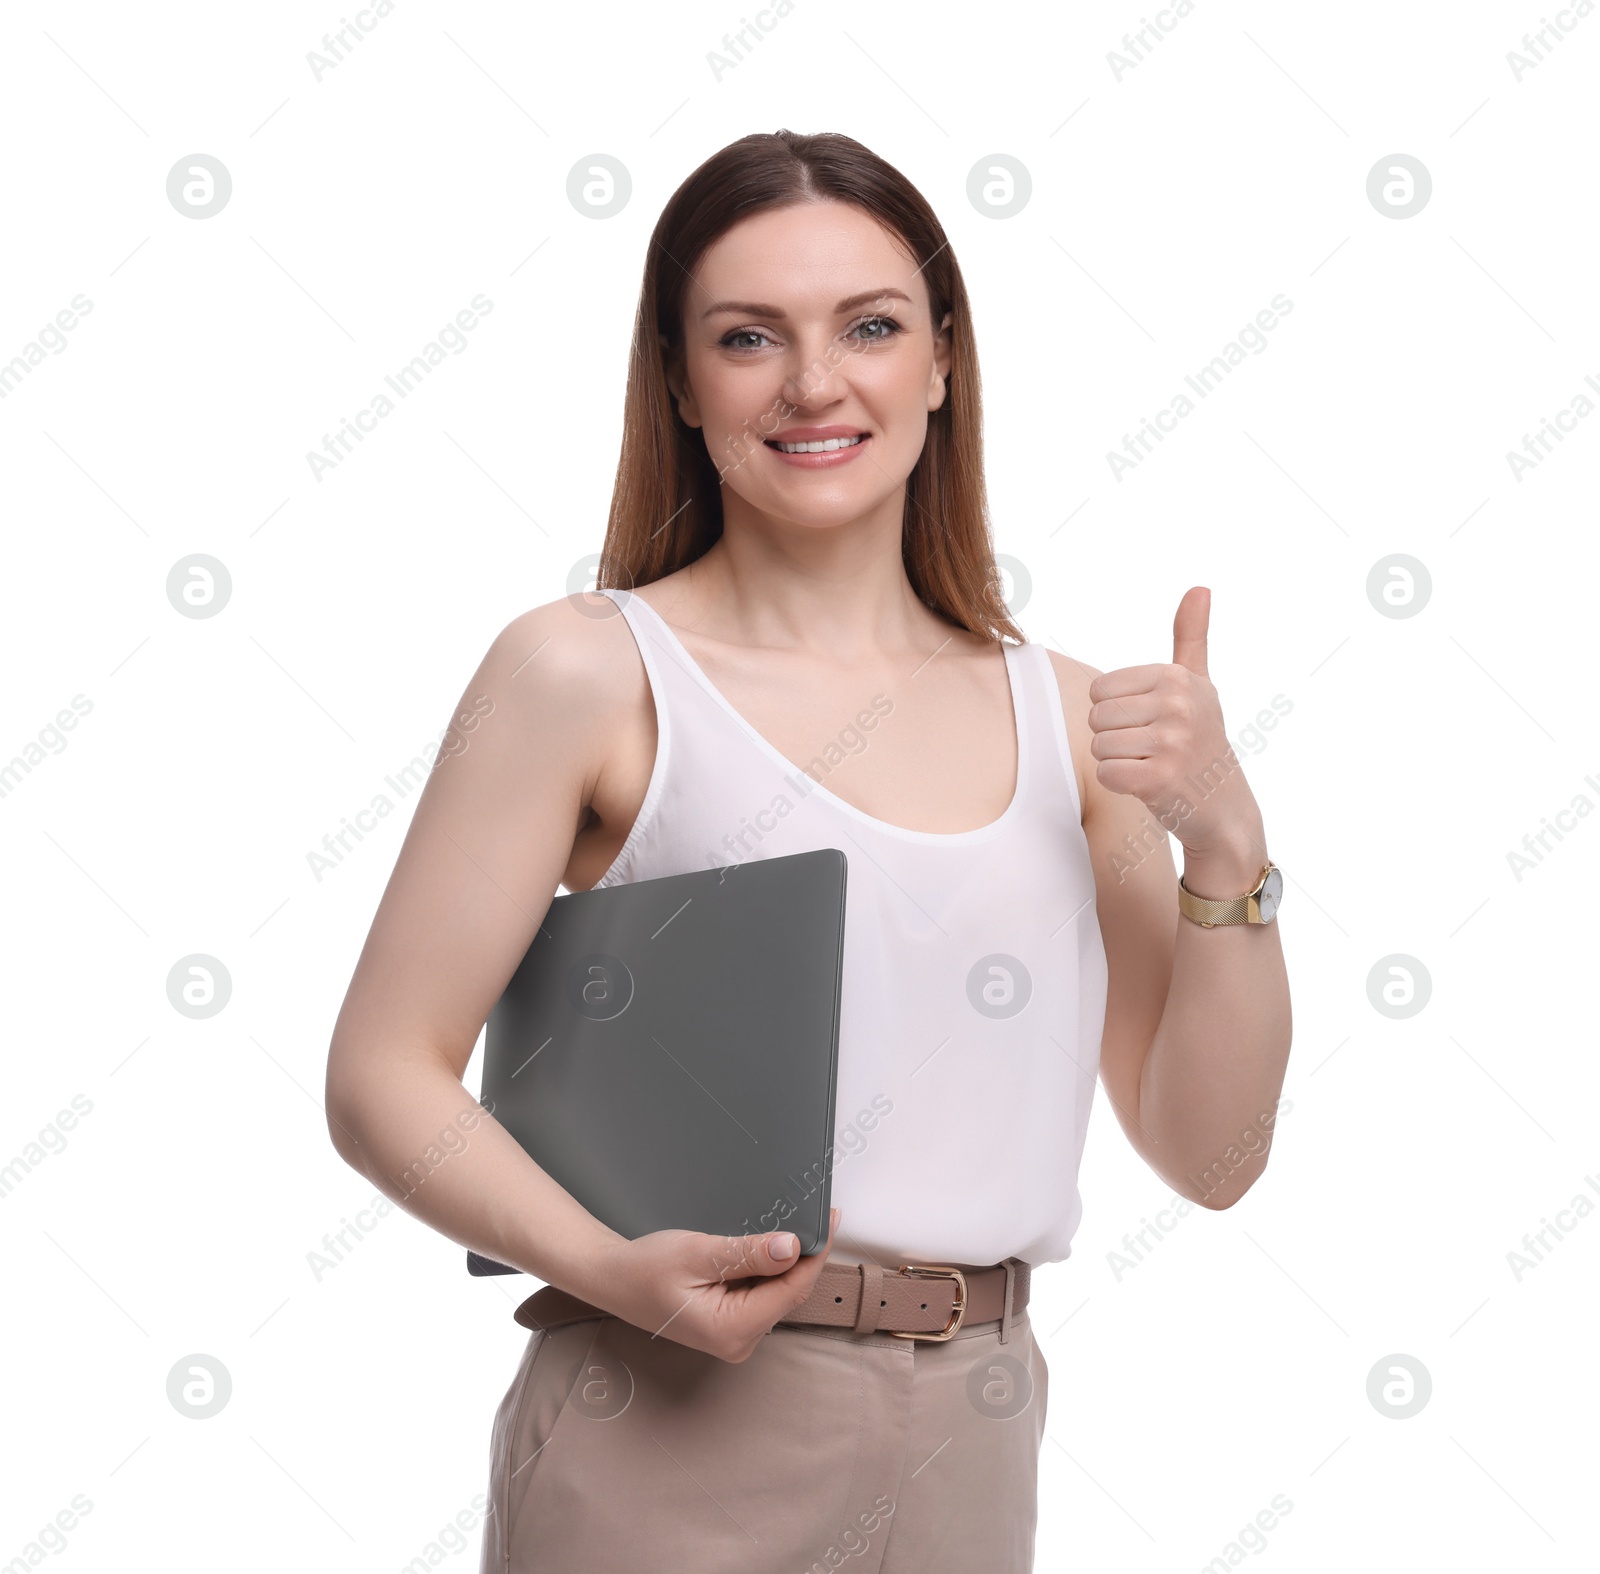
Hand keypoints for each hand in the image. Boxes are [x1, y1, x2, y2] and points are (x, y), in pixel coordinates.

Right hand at [583, 1207, 842, 1362]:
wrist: (611, 1279)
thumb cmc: (645, 1268)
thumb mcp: (699, 1253)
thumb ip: (747, 1253)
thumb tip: (791, 1248)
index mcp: (732, 1329)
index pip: (792, 1288)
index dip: (816, 1253)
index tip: (830, 1218)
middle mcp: (739, 1341)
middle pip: (788, 1291)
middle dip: (802, 1254)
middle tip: (814, 1211)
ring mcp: (735, 1336)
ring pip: (777, 1292)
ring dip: (783, 1261)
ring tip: (786, 1223)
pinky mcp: (730, 1325)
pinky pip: (761, 1294)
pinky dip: (766, 1269)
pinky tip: (762, 1247)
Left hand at [1086, 586, 1256, 854]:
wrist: (1225, 808)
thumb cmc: (1202, 741)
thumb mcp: (1198, 685)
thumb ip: (1191, 637)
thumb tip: (1199, 588)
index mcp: (1178, 678)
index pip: (1100, 690)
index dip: (1117, 712)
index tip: (1152, 723)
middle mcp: (1178, 705)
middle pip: (1096, 717)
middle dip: (1115, 738)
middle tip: (1152, 749)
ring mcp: (1172, 742)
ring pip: (1099, 746)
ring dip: (1118, 763)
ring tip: (1153, 766)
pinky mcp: (1160, 779)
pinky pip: (1106, 774)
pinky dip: (1120, 784)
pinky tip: (1149, 786)